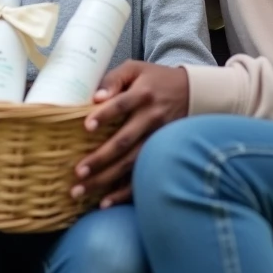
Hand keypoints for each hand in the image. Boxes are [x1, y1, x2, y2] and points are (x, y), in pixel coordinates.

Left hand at [72, 60, 189, 207]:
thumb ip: (113, 79)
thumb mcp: (136, 69)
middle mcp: (151, 118)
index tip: (86, 127)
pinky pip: (143, 175)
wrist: (194, 93)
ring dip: (107, 180)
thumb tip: (95, 97)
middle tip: (78, 172)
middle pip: (124, 141)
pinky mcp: (162, 154)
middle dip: (100, 159)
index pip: (121, 105)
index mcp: (143, 94)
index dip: (105, 115)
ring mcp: (158, 139)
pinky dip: (125, 192)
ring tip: (82, 191)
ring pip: (132, 163)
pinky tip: (106, 202)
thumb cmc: (156, 80)